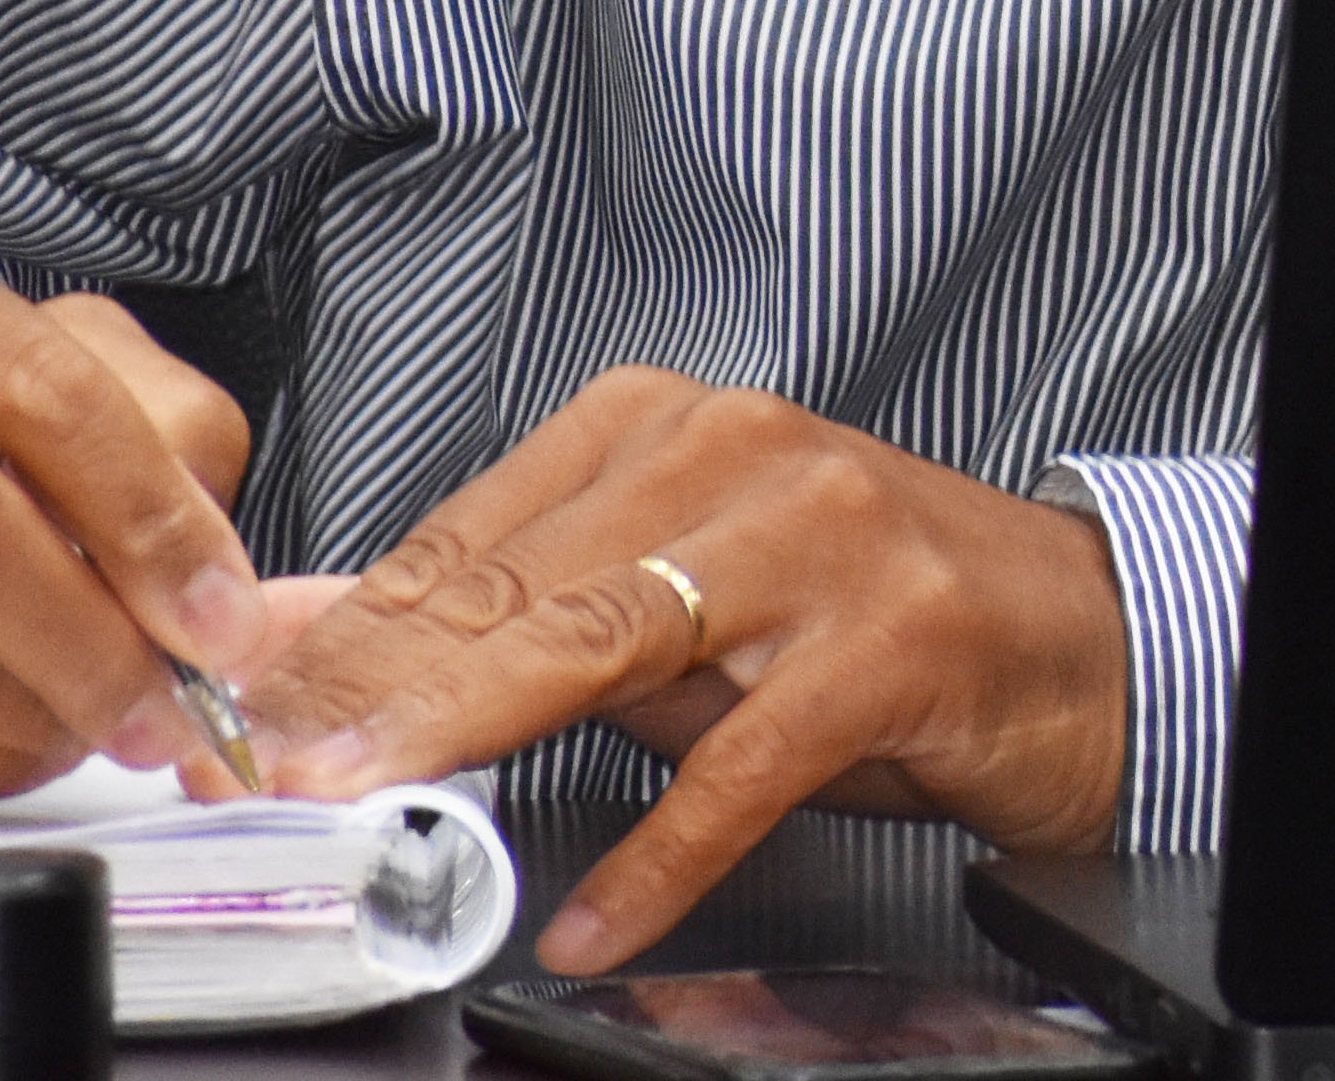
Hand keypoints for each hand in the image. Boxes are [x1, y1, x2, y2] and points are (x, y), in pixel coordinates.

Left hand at [244, 369, 1129, 969]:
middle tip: (286, 761)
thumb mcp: (687, 594)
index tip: (258, 696)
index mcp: (673, 421)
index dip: (355, 622)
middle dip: (384, 682)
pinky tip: (598, 913)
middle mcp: (743, 455)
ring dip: (475, 729)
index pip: (475, 527)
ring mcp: (824, 541)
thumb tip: (339, 648)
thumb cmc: (871, 611)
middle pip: (524, 581)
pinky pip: (746, 763)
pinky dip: (661, 854)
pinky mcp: (892, 643)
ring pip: (611, 638)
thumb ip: (531, 616)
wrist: (1076, 634)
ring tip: (381, 797)